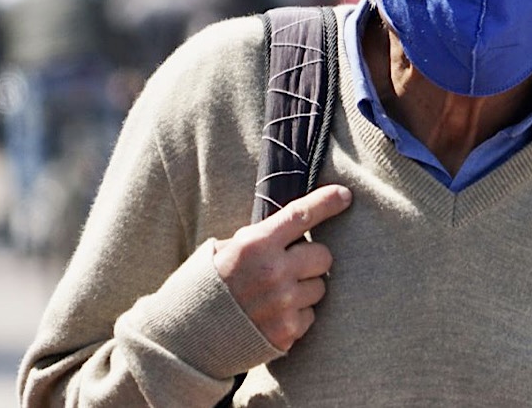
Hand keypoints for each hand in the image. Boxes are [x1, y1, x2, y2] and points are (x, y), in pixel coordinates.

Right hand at [213, 185, 351, 350]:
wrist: (186, 337)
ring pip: (321, 286)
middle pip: (323, 255)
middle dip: (311, 259)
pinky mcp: (288, 331)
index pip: (300, 215)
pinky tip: (274, 315)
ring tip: (277, 294)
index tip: (345, 195)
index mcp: (255, 244)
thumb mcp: (224, 249)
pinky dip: (298, 314)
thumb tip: (297, 224)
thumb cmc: (208, 286)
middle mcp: (273, 271)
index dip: (327, 202)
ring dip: (305, 288)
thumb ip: (261, 238)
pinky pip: (311, 315)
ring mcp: (283, 303)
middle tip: (291, 266)